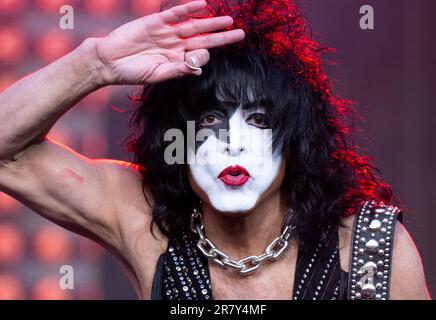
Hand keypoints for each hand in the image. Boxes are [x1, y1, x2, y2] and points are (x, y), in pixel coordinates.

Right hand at [93, 0, 244, 84]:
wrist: (109, 61)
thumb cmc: (132, 72)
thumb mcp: (157, 75)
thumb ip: (178, 71)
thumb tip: (198, 69)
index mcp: (177, 60)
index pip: (199, 56)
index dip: (205, 56)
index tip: (202, 58)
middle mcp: (175, 46)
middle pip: (203, 39)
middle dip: (222, 36)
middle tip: (240, 34)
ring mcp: (167, 33)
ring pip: (194, 26)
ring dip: (211, 22)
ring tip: (228, 20)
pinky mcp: (155, 22)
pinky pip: (175, 14)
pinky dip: (188, 9)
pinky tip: (202, 4)